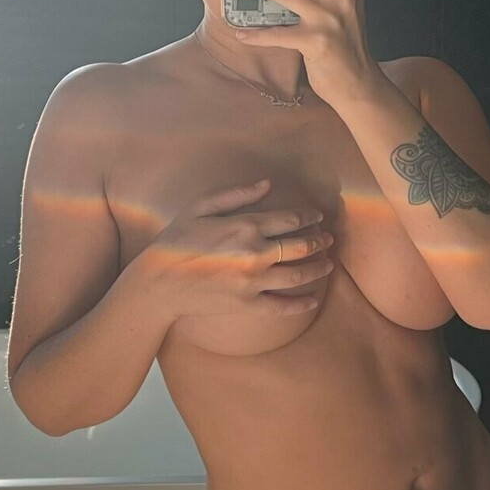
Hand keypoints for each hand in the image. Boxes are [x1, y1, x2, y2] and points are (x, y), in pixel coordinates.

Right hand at [140, 180, 334, 320]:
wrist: (159, 282)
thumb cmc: (176, 240)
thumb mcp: (201, 207)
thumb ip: (236, 194)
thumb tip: (267, 184)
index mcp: (245, 225)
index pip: (290, 220)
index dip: (309, 217)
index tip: (318, 217)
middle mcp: (255, 253)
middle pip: (301, 247)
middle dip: (320, 242)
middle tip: (330, 240)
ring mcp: (253, 281)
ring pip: (298, 275)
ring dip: (319, 268)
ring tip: (329, 264)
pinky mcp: (247, 304)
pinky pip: (283, 305)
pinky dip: (302, 304)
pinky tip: (314, 300)